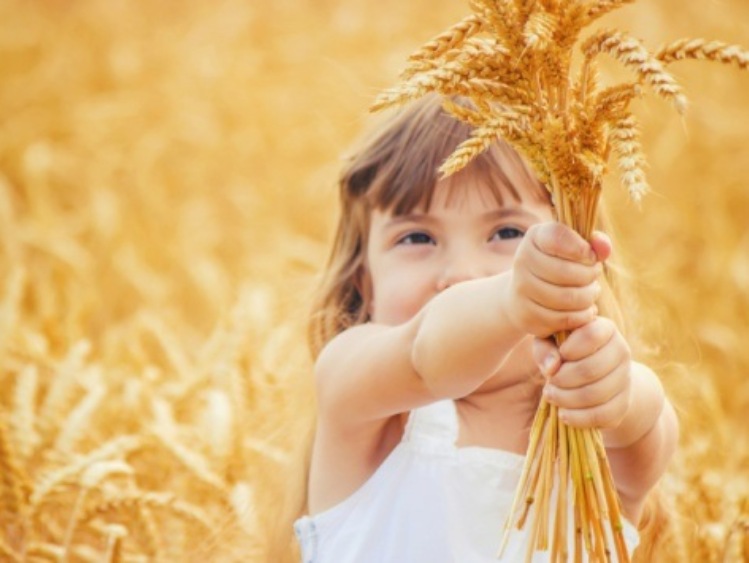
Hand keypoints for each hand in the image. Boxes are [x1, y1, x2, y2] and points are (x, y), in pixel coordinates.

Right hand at [507, 223, 608, 337]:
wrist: (523, 294)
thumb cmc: (557, 265)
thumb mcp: (574, 248)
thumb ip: (593, 243)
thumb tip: (604, 248)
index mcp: (535, 238)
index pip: (559, 238)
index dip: (582, 249)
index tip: (590, 256)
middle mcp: (522, 261)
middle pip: (567, 272)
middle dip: (590, 275)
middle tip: (593, 276)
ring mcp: (522, 289)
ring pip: (568, 298)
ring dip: (588, 297)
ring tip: (590, 292)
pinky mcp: (526, 315)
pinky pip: (563, 319)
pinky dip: (581, 316)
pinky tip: (584, 310)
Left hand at [532, 316, 631, 428]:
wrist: (597, 375)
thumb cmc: (566, 351)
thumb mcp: (550, 342)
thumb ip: (545, 348)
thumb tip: (551, 368)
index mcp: (605, 329)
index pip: (591, 335)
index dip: (570, 348)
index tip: (560, 355)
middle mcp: (622, 351)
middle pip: (591, 369)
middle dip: (562, 379)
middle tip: (550, 382)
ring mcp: (625, 379)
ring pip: (595, 394)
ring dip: (566, 399)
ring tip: (551, 396)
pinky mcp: (623, 404)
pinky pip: (601, 415)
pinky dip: (578, 418)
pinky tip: (563, 414)